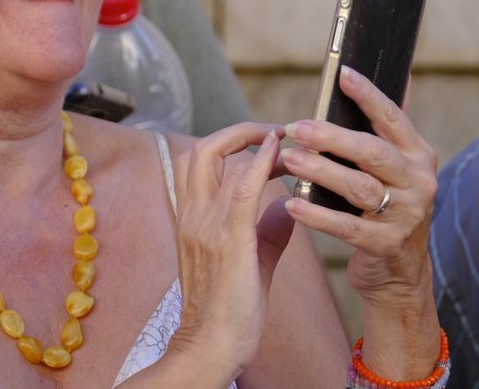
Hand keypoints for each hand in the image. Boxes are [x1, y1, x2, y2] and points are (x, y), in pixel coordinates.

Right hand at [167, 123, 294, 382]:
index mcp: (192, 219)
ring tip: (285, 140)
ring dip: (253, 141)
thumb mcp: (250, 259)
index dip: (233, 144)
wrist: (212, 347)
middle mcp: (193, 215)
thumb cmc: (229, 310)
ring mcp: (206, 225)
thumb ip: (267, 229)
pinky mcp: (228, 240)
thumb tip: (286, 206)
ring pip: (215, 158)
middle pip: (202, 149)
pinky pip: (240, 188)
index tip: (268, 146)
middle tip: (273, 132)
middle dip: (238, 131)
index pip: (201, 162)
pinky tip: (277, 149)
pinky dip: (258, 161)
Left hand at [280, 67, 440, 378]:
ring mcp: (407, 216)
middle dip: (333, 137)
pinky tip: (292, 204)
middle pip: (373, 152)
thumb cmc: (386, 208)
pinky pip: (348, 227)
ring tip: (289, 160)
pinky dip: (318, 216)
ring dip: (321, 172)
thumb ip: (389, 129)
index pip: (393, 118)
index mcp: (419, 155)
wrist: (398, 274)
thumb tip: (402, 77)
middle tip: (297, 127)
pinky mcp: (389, 245)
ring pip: (359, 188)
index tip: (342, 73)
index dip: (368, 95)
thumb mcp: (394, 169)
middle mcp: (420, 182)